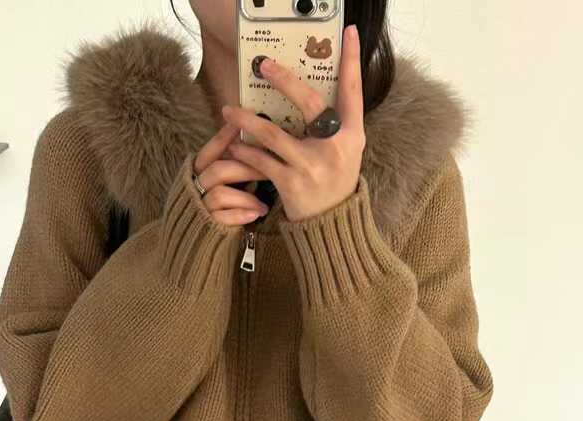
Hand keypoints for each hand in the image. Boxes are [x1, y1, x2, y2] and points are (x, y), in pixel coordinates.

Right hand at [192, 121, 271, 226]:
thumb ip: (235, 165)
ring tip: (264, 203)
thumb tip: (258, 143)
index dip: (224, 137)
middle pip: (219, 169)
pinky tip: (258, 214)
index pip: (211, 150)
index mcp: (200, 171)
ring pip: (220, 193)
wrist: (205, 240)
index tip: (241, 126)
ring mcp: (201, 206)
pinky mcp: (207, 225)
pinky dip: (242, 214)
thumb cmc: (223, 207)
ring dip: (246, 196)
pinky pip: (223, 217)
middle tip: (270, 168)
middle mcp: (197, 186)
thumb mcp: (227, 182)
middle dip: (246, 168)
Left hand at [218, 24, 365, 223]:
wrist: (331, 226)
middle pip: (310, 102)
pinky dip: (245, 153)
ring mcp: (312, 167)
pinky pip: (261, 162)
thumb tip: (311, 89)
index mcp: (353, 135)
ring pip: (274, 133)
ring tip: (228, 111)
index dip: (351, 60)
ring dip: (247, 120)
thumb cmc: (335, 182)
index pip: (354, 90)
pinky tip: (233, 146)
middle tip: (263, 65)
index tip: (347, 32)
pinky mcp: (291, 184)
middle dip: (284, 79)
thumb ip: (335, 124)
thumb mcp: (345, 152)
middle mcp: (336, 148)